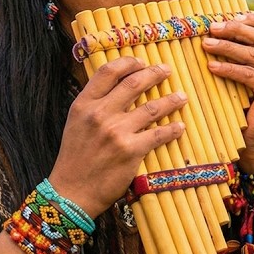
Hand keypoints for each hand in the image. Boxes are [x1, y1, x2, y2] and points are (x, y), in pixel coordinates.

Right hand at [48, 57, 186, 216]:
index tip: (142, 62)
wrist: (72, 192)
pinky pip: (159, 134)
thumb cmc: (75, 158)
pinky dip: (173, 129)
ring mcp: (116, 132)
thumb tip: (117, 87)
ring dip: (171, 100)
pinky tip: (179, 126)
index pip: (108, 71)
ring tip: (181, 97)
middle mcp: (100, 114)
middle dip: (155, 73)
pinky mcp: (131, 150)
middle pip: (134, 83)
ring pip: (152, 107)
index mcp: (84, 104)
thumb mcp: (76, 123)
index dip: (129, 62)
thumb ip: (93, 104)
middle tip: (166, 71)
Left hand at [202, 11, 253, 170]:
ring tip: (205, 43)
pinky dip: (228, 68)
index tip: (227, 15)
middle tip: (210, 27)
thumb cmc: (244, 114)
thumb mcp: (243, 83)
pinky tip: (212, 66)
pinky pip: (248, 74)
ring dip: (226, 46)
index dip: (250, 19)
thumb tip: (212, 36)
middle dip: (234, 28)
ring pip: (252, 53)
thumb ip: (240, 62)